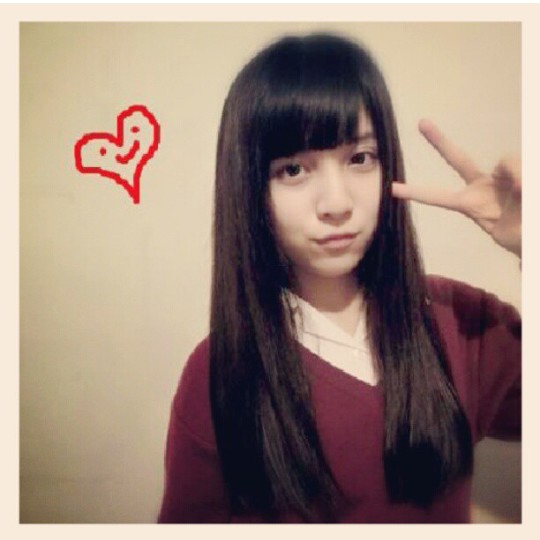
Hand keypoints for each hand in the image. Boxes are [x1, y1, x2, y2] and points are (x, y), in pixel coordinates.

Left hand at [392, 119, 520, 257]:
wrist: (534, 232)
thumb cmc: (521, 238)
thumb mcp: (510, 237)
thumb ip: (510, 215)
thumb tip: (518, 186)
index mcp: (470, 204)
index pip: (439, 197)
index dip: (417, 193)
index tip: (391, 188)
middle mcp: (482, 185)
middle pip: (457, 159)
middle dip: (439, 142)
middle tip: (421, 123)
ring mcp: (502, 176)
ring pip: (506, 162)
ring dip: (518, 176)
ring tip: (523, 193)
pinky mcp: (521, 170)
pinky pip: (520, 164)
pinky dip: (524, 174)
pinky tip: (525, 189)